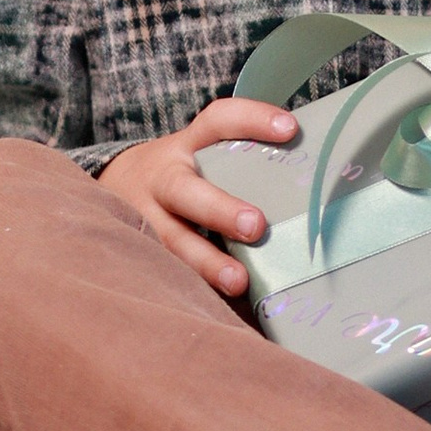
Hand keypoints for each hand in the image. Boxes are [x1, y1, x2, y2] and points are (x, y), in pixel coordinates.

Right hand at [96, 97, 301, 295]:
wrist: (114, 185)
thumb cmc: (185, 173)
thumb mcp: (202, 152)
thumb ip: (242, 160)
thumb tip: (316, 170)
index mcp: (187, 145)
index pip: (219, 122)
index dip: (253, 120)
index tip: (291, 129)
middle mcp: (163, 180)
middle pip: (183, 190)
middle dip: (219, 209)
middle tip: (257, 225)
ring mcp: (146, 219)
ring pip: (170, 240)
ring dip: (205, 262)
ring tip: (238, 282)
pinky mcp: (140, 254)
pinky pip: (163, 272)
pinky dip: (188, 289)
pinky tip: (216, 309)